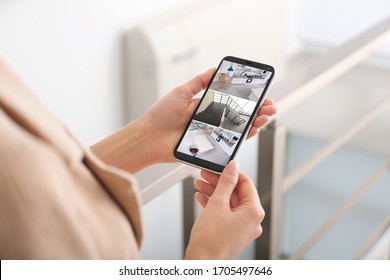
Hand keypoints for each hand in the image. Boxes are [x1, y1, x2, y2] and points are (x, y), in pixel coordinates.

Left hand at [92, 69, 276, 173]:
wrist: (149, 138)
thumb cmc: (161, 116)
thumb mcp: (182, 93)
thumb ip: (199, 82)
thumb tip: (215, 69)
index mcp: (206, 107)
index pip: (231, 101)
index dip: (247, 99)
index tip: (261, 94)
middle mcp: (211, 120)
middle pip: (239, 116)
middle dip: (257, 111)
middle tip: (270, 106)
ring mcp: (211, 134)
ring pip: (238, 129)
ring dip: (255, 123)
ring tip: (266, 116)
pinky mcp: (209, 147)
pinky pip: (229, 143)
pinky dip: (243, 137)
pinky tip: (254, 129)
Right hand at [185, 161, 264, 258]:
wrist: (201, 263)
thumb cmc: (211, 240)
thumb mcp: (218, 203)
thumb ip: (226, 182)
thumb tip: (233, 167)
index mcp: (254, 212)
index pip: (246, 183)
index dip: (232, 173)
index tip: (221, 167)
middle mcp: (252, 221)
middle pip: (236, 193)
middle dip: (219, 183)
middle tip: (206, 174)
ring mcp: (243, 228)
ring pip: (229, 203)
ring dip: (214, 192)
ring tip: (200, 185)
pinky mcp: (233, 232)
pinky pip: (226, 213)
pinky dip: (215, 204)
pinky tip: (202, 198)